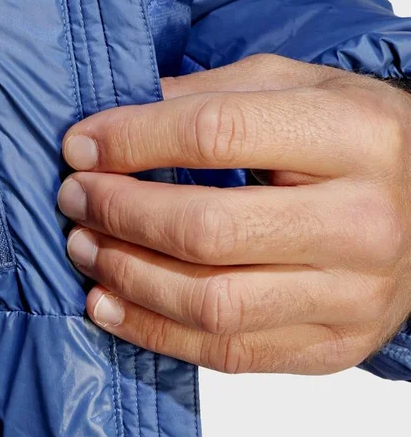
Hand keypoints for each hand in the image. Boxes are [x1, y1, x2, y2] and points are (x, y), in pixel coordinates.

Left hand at [57, 54, 410, 373]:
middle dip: (120, 212)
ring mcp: (354, 294)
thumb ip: (204, 95)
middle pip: (208, 229)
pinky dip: (155, 331)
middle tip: (74, 196)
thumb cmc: (354, 131)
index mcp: (350, 135)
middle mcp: (362, 221)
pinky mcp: (336, 345)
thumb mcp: (290, 83)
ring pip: (213, 303)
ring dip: (128, 275)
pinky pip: (230, 353)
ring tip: (84, 247)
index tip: (80, 144)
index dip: (132, 140)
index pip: (216, 135)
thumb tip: (110, 123)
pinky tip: (111, 301)